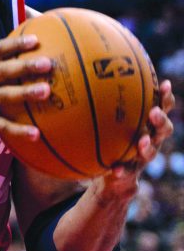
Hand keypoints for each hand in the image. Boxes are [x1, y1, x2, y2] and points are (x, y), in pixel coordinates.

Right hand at [0, 34, 51, 143]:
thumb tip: (25, 58)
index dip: (15, 44)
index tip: (35, 40)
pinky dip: (18, 130)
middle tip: (47, 64)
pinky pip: (1, 125)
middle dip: (25, 66)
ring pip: (3, 95)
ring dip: (25, 93)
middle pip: (2, 70)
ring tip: (46, 91)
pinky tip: (35, 134)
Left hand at [92, 80, 175, 201]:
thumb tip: (85, 75)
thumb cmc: (111, 141)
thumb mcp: (109, 123)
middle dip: (161, 120)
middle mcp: (150, 140)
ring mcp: (142, 158)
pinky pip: (128, 173)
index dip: (165, 97)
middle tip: (154, 113)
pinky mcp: (130, 174)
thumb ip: (104, 105)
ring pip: (150, 152)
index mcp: (147, 126)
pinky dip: (122, 171)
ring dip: (147, 146)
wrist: (113, 175)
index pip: (160, 108)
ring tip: (142, 141)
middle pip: (163, 129)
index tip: (165, 84)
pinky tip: (115, 170)